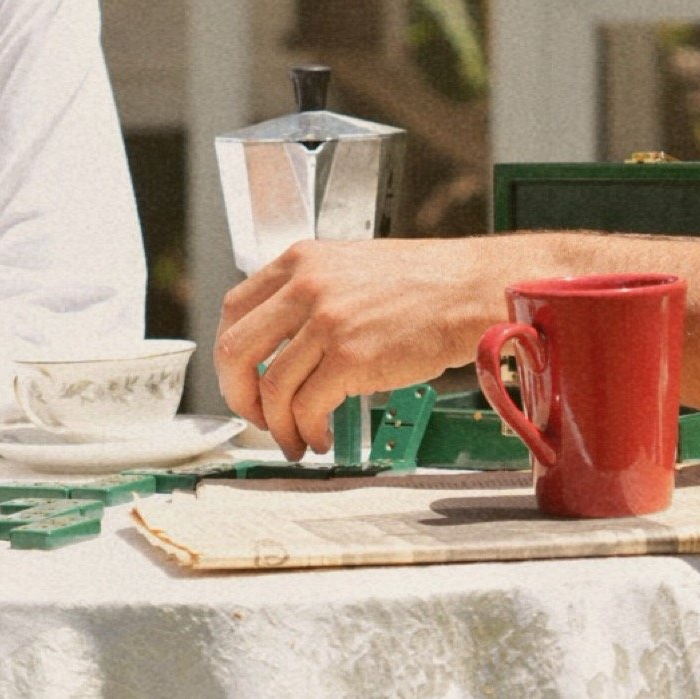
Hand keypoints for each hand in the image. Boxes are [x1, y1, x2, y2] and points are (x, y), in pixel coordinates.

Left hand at [215, 236, 515, 455]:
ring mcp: (326, 320)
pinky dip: (307, 431)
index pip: (234, 308)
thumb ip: (309, 295)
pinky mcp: (350, 356)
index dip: (232, 356)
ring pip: (270, 388)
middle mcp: (305, 285)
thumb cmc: (420, 285)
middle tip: (259, 418)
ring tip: (297, 438)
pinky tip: (321, 436)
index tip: (244, 381)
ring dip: (278, 425)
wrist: (467, 290)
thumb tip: (278, 346)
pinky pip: (306, 407)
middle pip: (236, 350)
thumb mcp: (349, 269)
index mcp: (300, 260)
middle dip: (240, 396)